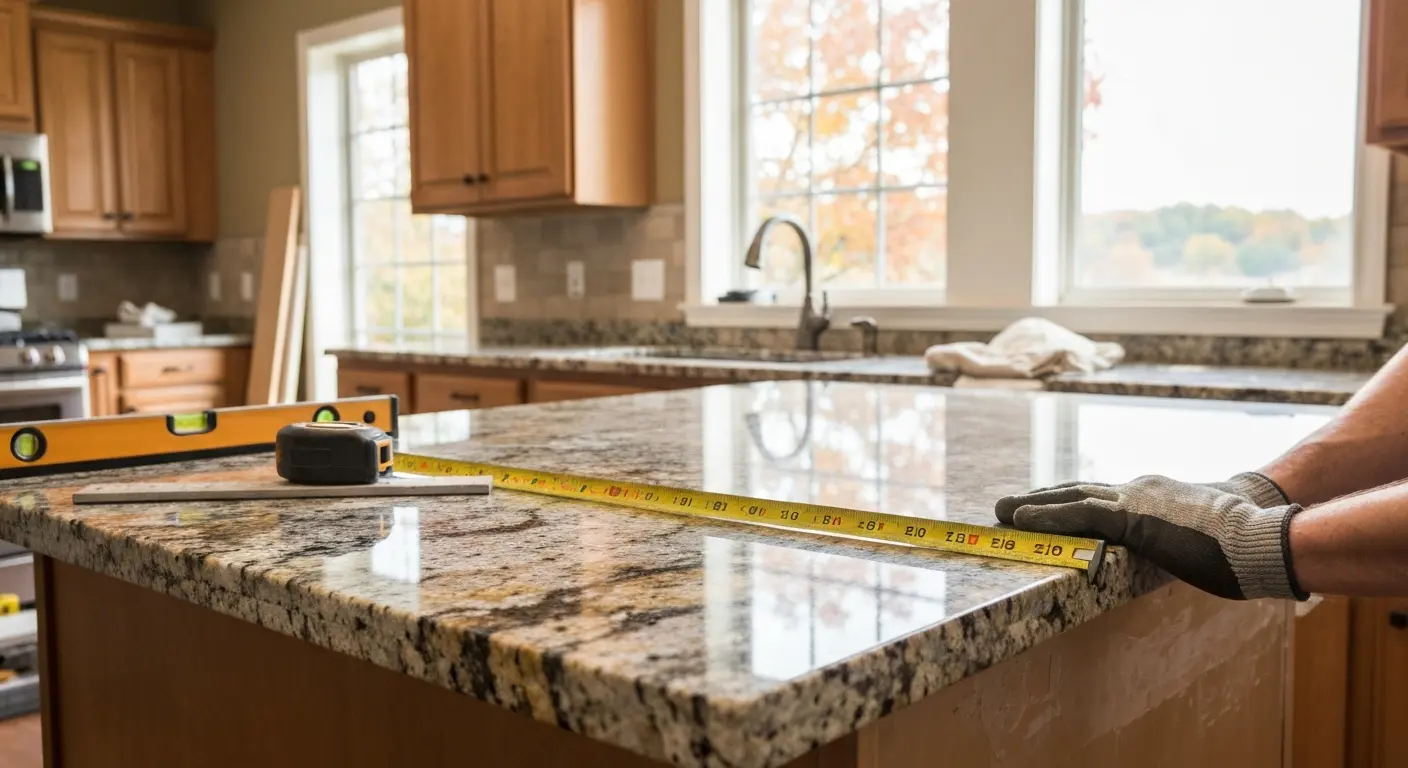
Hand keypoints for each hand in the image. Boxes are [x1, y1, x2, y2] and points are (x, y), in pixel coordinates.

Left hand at [996, 474, 1306, 599]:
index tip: (1041, 506)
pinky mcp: (1131, 517)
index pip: (1101, 496)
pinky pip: (1077, 513)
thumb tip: (1187, 557)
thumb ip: (1182, 541)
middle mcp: (1138, 490)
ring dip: (1032, 506)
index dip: (1067, 501)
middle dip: (1041, 499)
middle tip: (1006, 507)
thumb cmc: (1246, 540)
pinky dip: (1045, 514)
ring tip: (1000, 511)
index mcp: (1154, 495)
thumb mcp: (1204, 537)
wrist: (1265, 532)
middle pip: (1078, 492)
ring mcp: (1134, 500)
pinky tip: (1020, 518)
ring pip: (1070, 498)